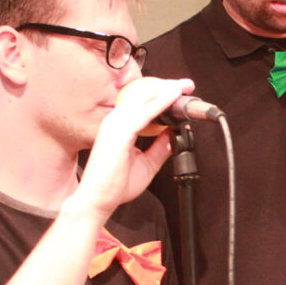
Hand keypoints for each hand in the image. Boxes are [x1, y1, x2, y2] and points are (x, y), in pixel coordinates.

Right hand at [73, 77, 194, 216]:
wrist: (99, 199)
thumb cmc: (115, 184)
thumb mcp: (147, 163)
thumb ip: (160, 147)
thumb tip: (174, 133)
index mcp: (120, 126)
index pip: (141, 103)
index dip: (161, 93)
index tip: (179, 91)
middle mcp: (115, 121)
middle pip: (143, 95)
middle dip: (166, 87)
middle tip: (186, 85)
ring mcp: (115, 124)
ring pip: (143, 98)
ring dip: (165, 90)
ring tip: (182, 87)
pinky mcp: (118, 132)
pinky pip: (144, 112)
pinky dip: (160, 102)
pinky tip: (172, 97)